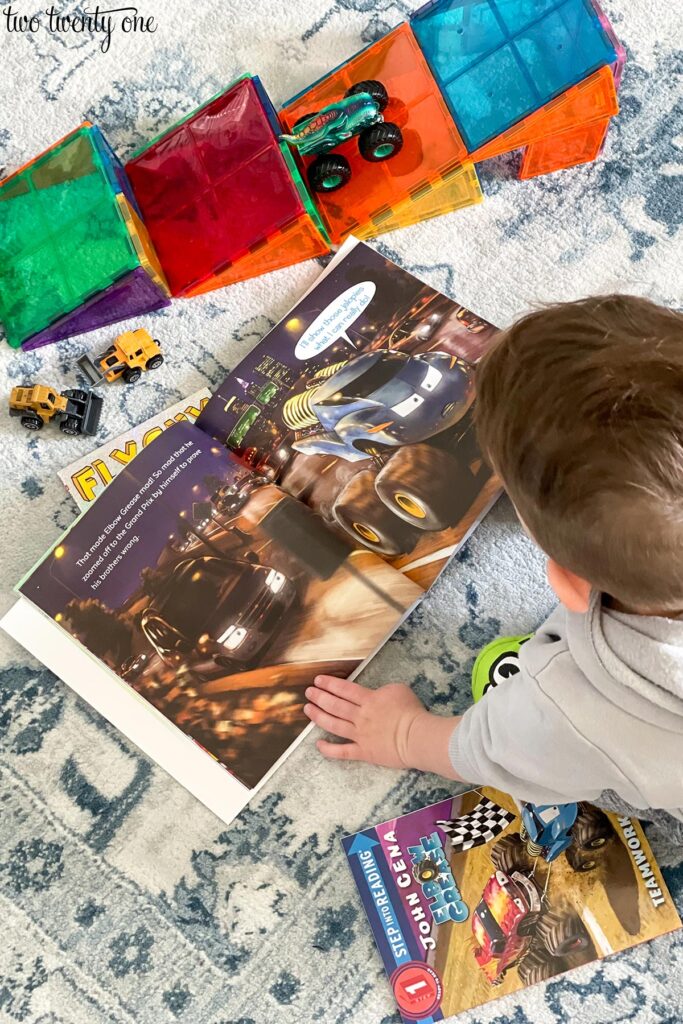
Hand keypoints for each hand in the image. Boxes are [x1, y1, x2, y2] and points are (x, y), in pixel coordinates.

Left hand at [304, 675, 460, 777]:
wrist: (416, 736)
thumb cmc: (411, 711)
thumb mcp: (399, 690)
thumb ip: (383, 690)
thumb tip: (377, 693)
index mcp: (368, 699)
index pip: (344, 689)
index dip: (329, 684)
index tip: (318, 680)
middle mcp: (360, 716)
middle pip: (334, 705)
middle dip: (319, 697)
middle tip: (309, 692)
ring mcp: (360, 735)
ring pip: (333, 724)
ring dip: (318, 716)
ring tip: (308, 709)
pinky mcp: (363, 752)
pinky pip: (342, 751)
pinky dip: (328, 748)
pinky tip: (318, 743)